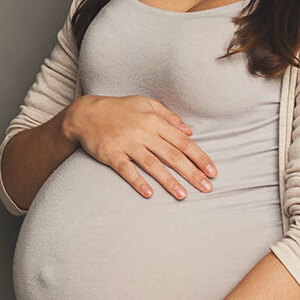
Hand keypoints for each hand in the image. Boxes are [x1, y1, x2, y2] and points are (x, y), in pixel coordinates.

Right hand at [65, 95, 216, 200]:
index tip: (212, 171)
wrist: (86, 113)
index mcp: (154, 121)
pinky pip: (126, 169)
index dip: (199, 157)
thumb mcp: (146, 104)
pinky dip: (137, 181)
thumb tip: (189, 131)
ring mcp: (127, 143)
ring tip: (183, 195)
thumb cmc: (119, 109)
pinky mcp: (111, 154)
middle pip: (172, 155)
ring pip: (152, 164)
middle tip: (207, 188)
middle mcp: (143, 132)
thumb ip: (169, 116)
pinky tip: (148, 193)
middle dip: (192, 172)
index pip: (183, 141)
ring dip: (169, 180)